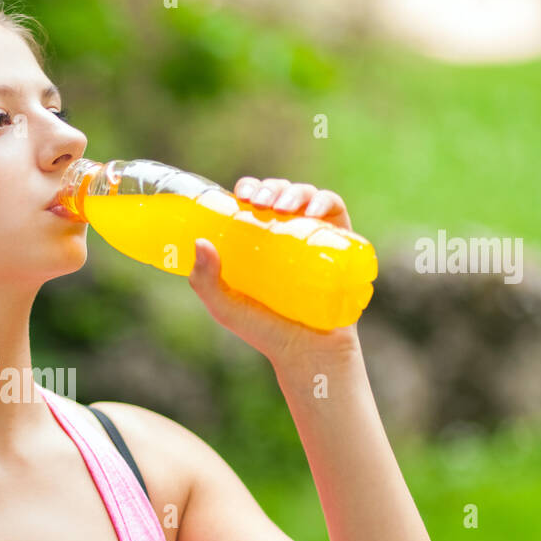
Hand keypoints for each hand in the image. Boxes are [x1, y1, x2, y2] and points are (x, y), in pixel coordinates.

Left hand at [188, 176, 362, 369]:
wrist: (308, 352)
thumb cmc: (264, 331)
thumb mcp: (225, 307)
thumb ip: (204, 281)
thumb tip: (199, 242)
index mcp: (259, 240)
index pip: (254, 201)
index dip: (249, 187)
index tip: (240, 195)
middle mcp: (287, 233)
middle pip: (279, 194)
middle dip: (269, 188)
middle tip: (259, 203)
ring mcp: (315, 236)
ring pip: (306, 197)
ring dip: (294, 192)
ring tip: (282, 208)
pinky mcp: (341, 243)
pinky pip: (335, 210)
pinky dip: (325, 202)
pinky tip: (312, 211)